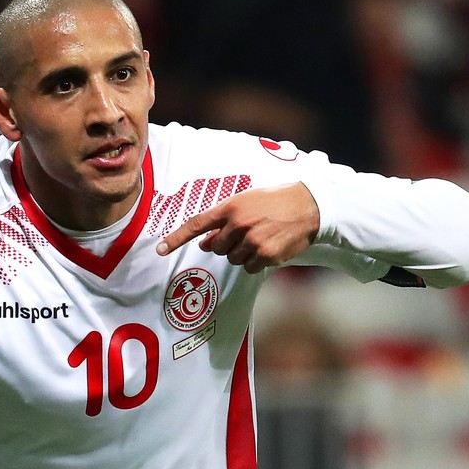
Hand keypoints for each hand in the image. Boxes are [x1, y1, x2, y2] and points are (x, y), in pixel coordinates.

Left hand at [156, 183, 320, 272]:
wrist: (309, 205)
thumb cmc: (276, 201)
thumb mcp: (246, 203)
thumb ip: (223, 222)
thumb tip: (204, 242)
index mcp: (230, 207)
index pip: (196, 224)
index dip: (176, 238)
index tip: (159, 250)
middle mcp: (238, 224)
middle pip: (216, 248)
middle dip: (227, 245)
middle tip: (248, 233)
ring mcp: (252, 240)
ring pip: (233, 259)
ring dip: (244, 253)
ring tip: (262, 237)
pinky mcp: (265, 254)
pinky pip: (250, 267)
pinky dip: (258, 262)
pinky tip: (270, 247)